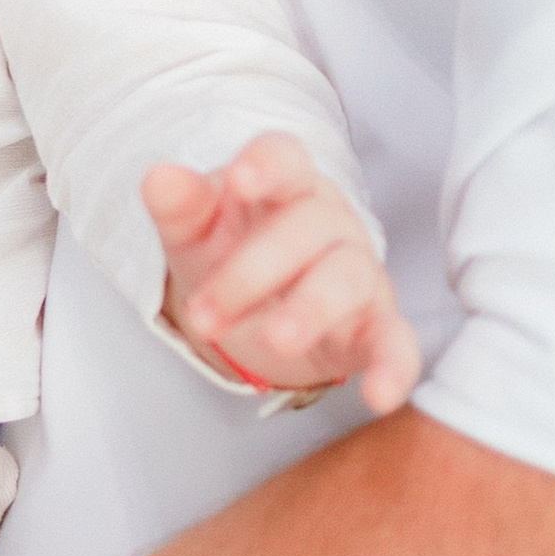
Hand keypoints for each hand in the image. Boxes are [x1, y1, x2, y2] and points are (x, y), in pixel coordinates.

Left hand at [147, 136, 419, 413]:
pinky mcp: (375, 328)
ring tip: (277, 339)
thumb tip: (158, 177)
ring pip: (348, 277)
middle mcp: (330, 224)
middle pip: (307, 227)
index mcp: (284, 187)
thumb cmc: (229, 253)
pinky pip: (396, 342)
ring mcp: (357, 273)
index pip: (286, 158)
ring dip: (312, 308)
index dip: (268, 165)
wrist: (255, 312)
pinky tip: (379, 396)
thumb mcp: (194, 232)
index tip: (240, 182)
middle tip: (204, 316)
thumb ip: (180, 207)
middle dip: (251, 272)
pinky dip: (393, 367)